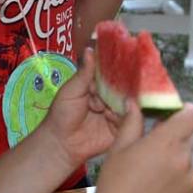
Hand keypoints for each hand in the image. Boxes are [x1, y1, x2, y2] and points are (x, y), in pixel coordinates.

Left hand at [44, 49, 119, 168]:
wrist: (61, 143)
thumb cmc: (62, 114)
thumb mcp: (72, 90)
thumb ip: (85, 73)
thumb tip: (90, 49)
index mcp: (97, 86)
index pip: (111, 74)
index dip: (119, 68)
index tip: (129, 59)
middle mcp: (108, 98)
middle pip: (123, 88)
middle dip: (126, 85)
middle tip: (131, 79)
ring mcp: (115, 112)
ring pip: (127, 103)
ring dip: (125, 101)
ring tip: (123, 99)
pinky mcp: (119, 128)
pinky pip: (128, 120)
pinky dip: (126, 116)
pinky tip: (122, 111)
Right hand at [90, 102, 192, 192]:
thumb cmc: (115, 182)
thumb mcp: (120, 147)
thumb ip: (132, 122)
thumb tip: (135, 103)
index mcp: (167, 142)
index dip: (183, 112)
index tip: (170, 117)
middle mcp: (185, 158)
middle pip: (190, 134)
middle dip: (177, 134)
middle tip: (157, 143)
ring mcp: (191, 178)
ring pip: (192, 155)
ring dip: (181, 155)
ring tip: (157, 167)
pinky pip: (192, 175)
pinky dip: (182, 174)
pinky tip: (161, 184)